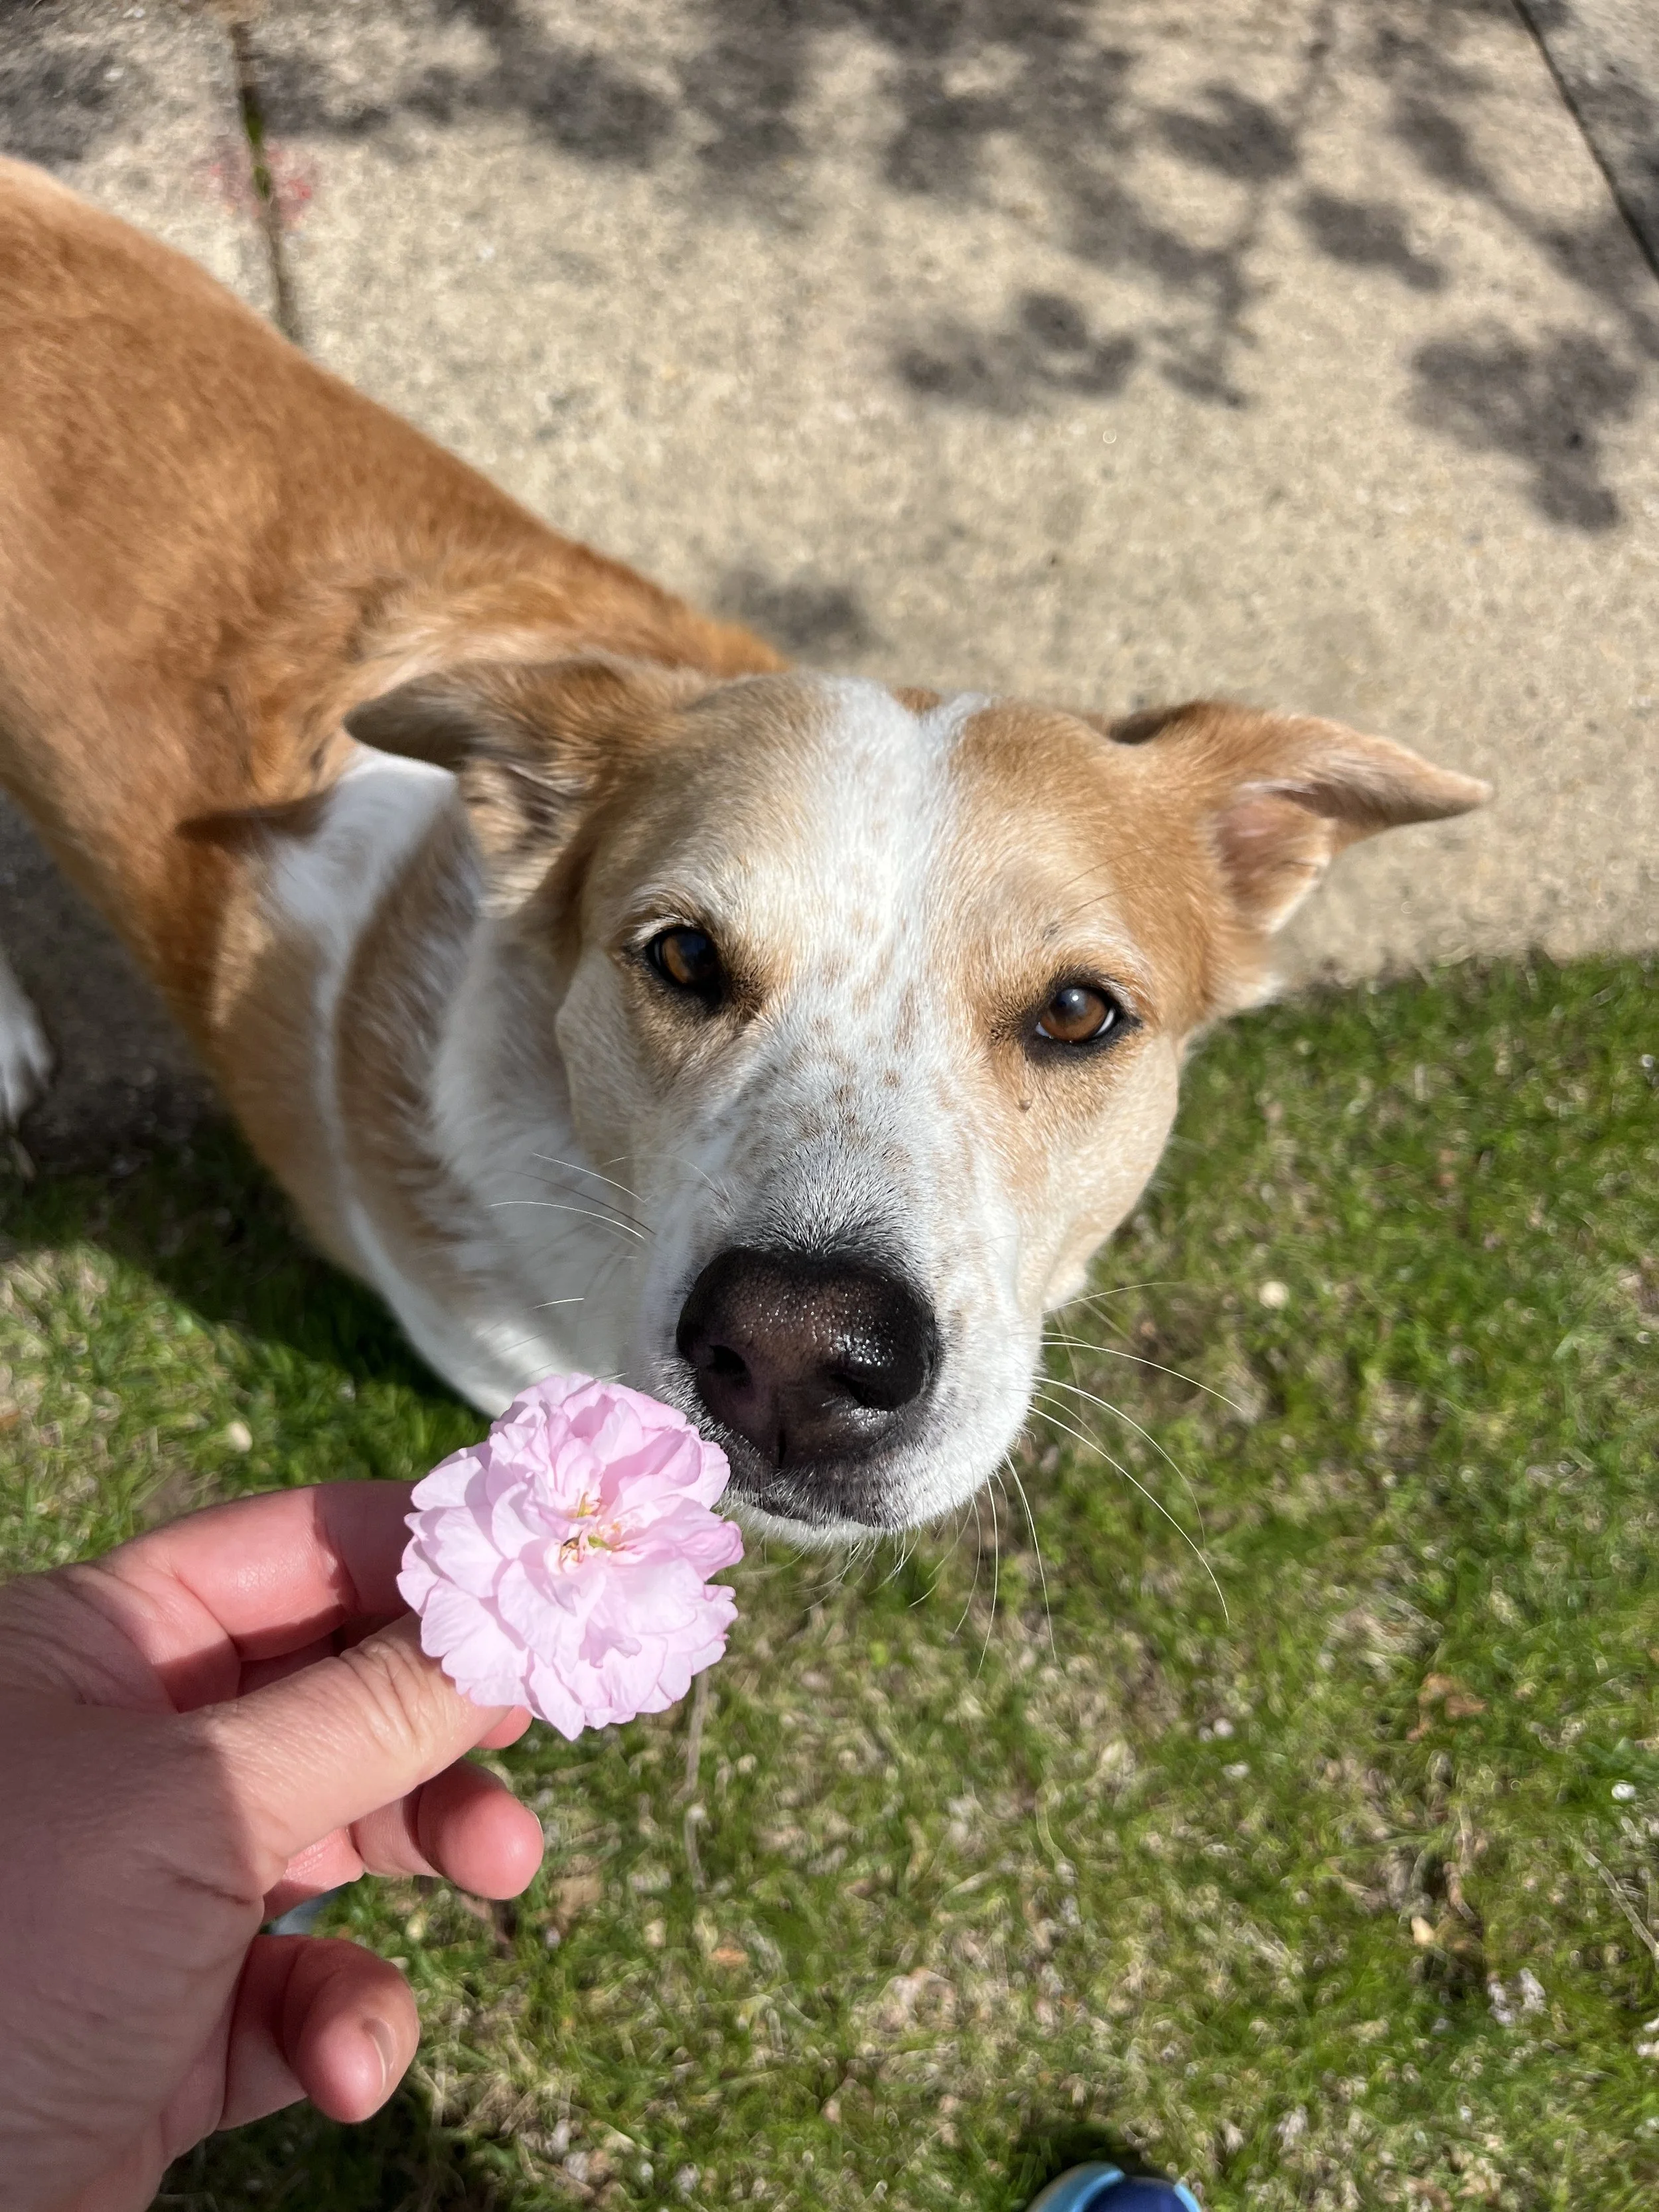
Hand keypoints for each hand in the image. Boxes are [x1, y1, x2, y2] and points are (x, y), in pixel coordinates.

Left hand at [0, 1482, 544, 2211]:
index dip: (418, 1552)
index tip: (543, 1565)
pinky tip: (339, 2070)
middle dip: (437, 1720)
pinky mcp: (168, 2023)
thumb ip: (368, 1707)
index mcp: (93, 1648)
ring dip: (424, 1853)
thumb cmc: (6, 1956)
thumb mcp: (202, 1805)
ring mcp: (145, 1887)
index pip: (288, 1550)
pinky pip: (297, 1989)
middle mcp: (118, 1750)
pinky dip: (339, 2023)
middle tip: (533, 1726)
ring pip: (336, 1831)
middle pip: (332, 1688)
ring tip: (503, 1873)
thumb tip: (506, 1616)